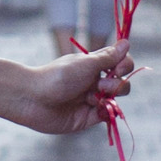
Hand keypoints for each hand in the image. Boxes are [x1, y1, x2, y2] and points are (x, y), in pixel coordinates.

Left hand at [13, 39, 136, 134]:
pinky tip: (96, 109)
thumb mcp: (86, 64)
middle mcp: (93, 82)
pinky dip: (105, 113)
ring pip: (114, 100)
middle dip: (117, 85)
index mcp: (93, 66)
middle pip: (121, 83)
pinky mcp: (86, 118)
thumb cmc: (58, 76)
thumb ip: (108, 57)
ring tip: (93, 98)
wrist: (34, 98)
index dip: (124, 65)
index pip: (120, 63)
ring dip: (110, 98)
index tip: (118, 68)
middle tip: (101, 86)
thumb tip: (126, 42)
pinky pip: (105, 116)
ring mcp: (90, 100)